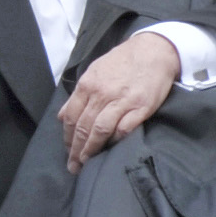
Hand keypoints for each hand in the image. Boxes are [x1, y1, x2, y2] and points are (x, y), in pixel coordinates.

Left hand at [58, 32, 182, 170]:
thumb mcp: (94, 71)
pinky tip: (111, 148)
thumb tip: (61, 116)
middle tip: (74, 166)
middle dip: (76, 150)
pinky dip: (115, 141)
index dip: (67, 137)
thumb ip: (78, 95)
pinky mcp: (141, 107)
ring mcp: (122, 101)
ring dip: (92, 150)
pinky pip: (124, 129)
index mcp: (87, 85)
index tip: (68, 151)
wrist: (154, 50)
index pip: (71, 116)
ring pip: (100, 131)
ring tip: (87, 163)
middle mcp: (102, 94)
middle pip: (83, 127)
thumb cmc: (123, 61)